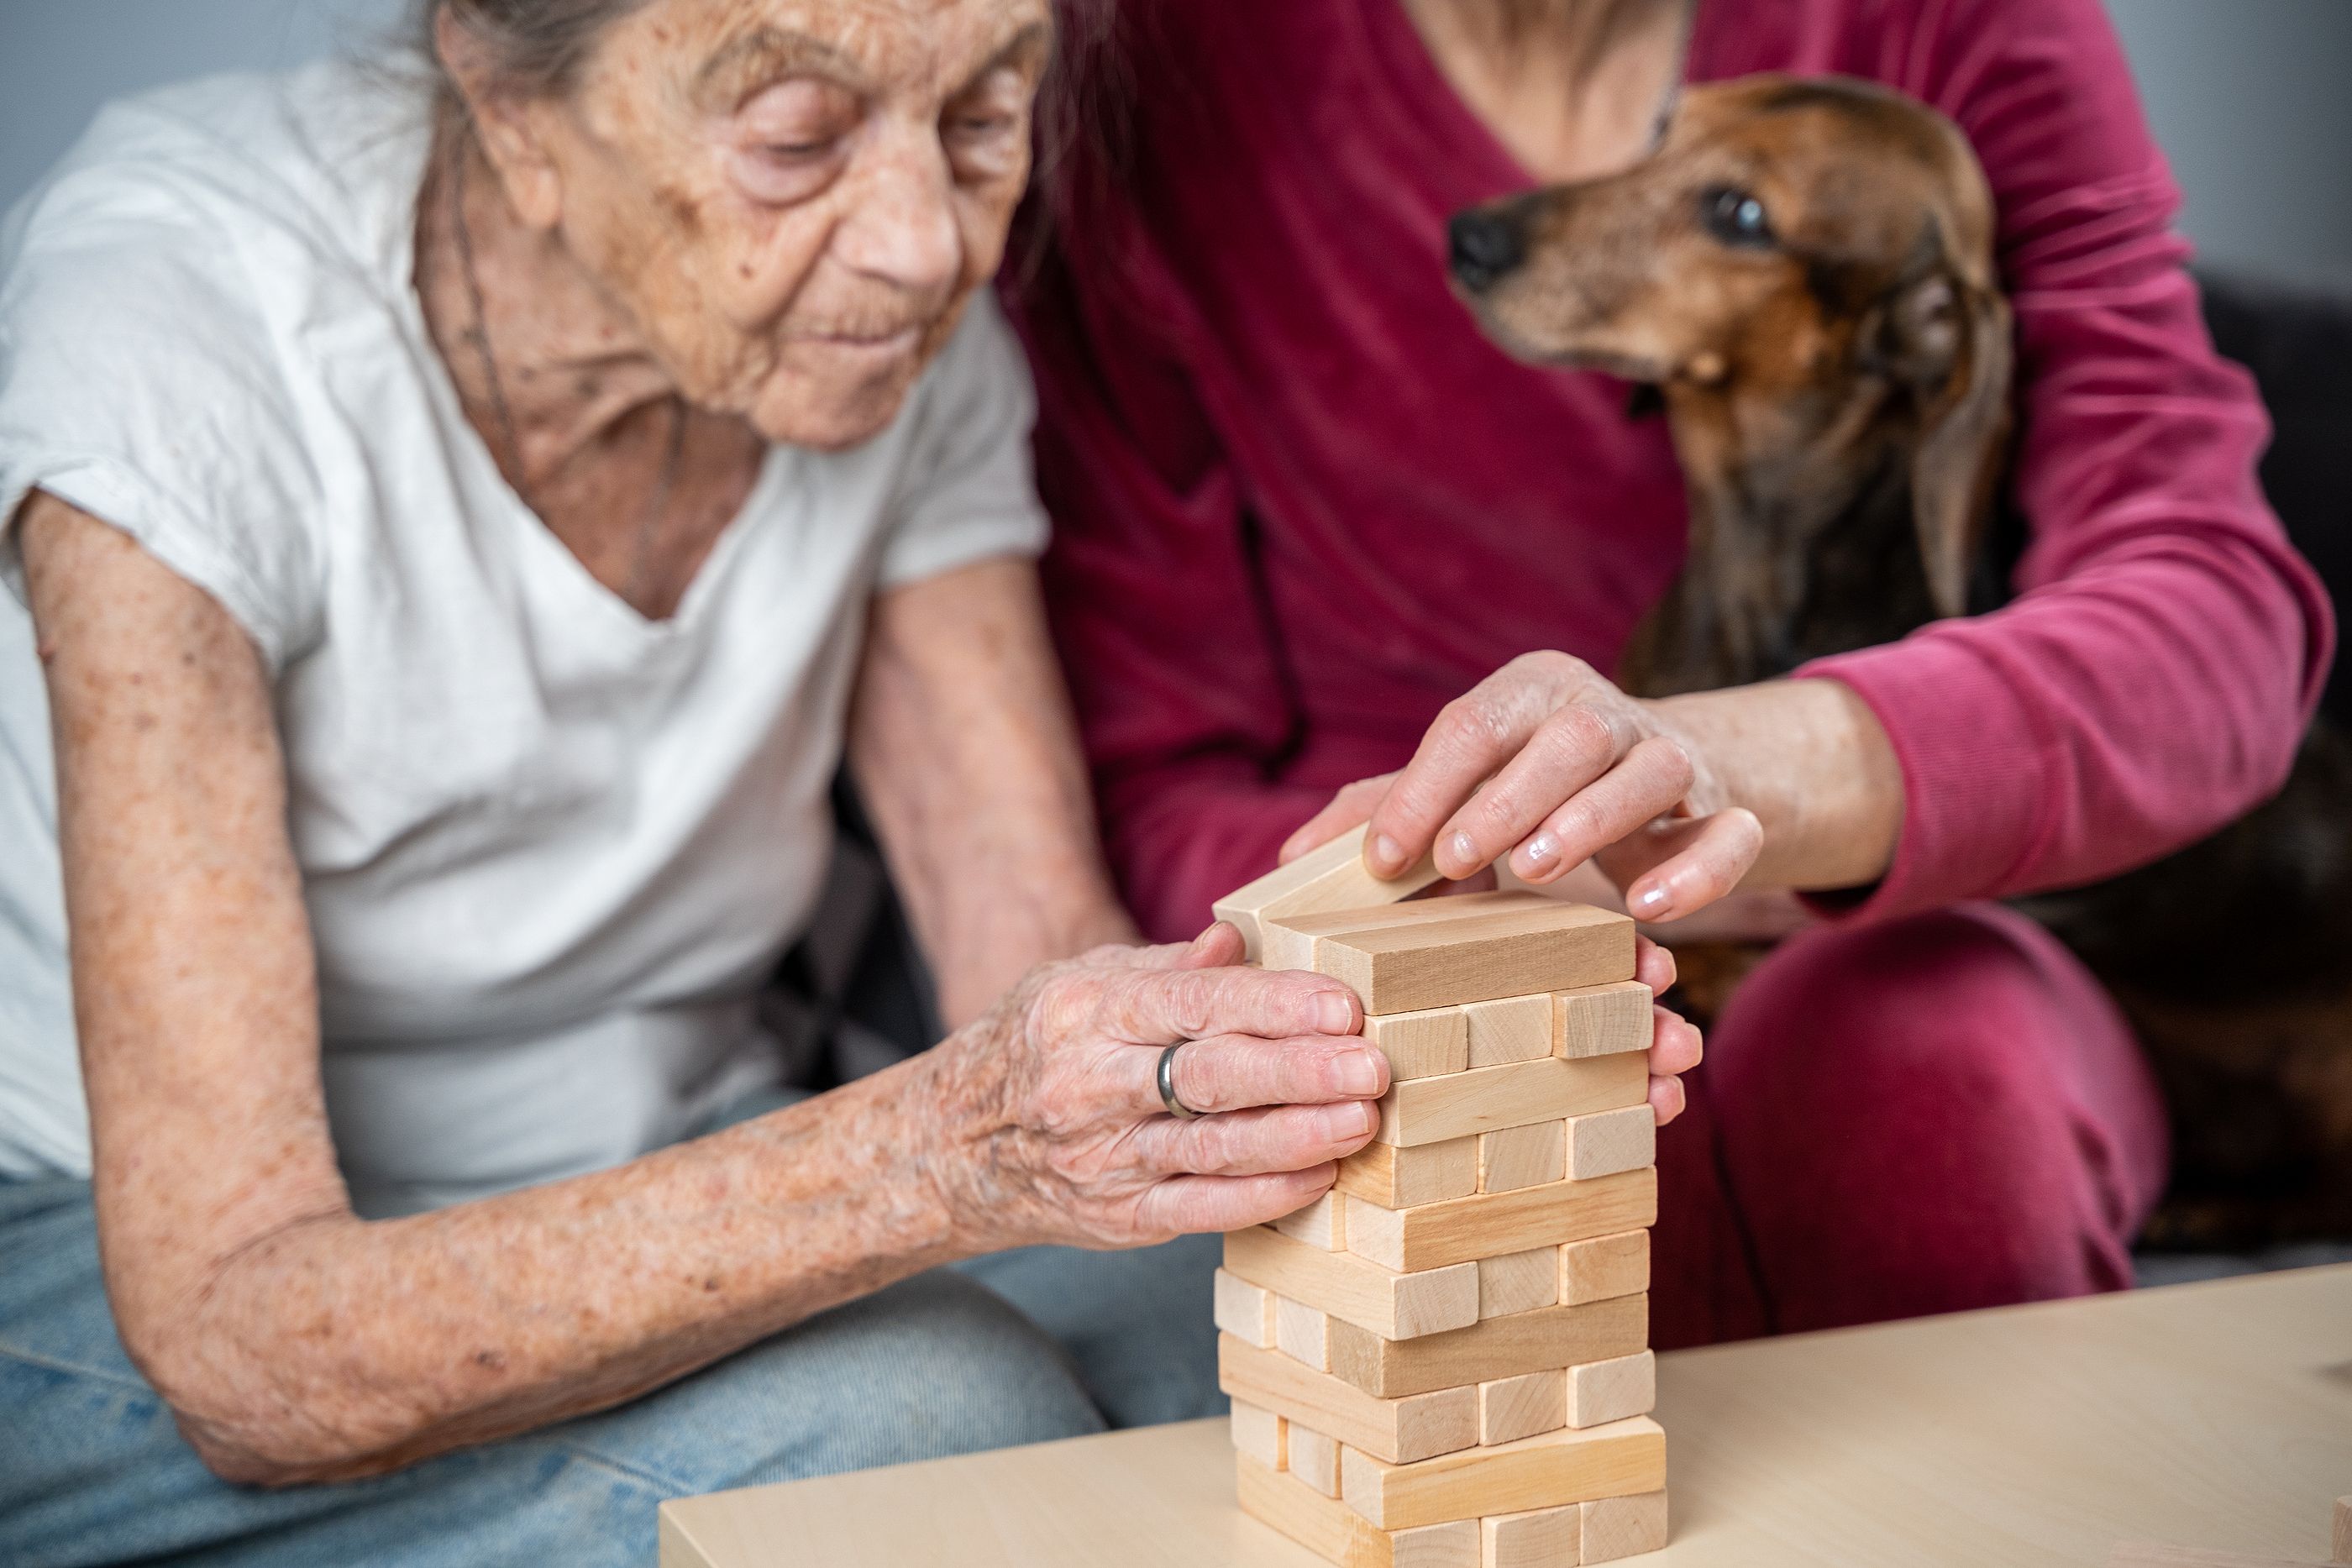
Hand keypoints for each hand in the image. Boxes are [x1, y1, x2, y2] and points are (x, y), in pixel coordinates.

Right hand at [917, 924, 1389, 1250]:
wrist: (951, 1144)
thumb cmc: (1039, 1045)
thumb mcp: (1085, 982)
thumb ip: (1170, 968)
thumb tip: (1243, 937)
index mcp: (1088, 1012)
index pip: (1192, 1005)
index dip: (1272, 1006)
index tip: (1343, 1005)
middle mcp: (1090, 1085)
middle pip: (1208, 1078)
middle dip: (1298, 1072)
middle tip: (1372, 1065)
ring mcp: (1102, 1157)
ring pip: (1212, 1149)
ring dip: (1295, 1137)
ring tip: (1362, 1120)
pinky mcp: (1117, 1215)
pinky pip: (1199, 1209)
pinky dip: (1262, 1196)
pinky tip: (1318, 1177)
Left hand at [1281, 651, 1761, 922]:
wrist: (1669, 788)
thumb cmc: (1533, 789)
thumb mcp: (1460, 792)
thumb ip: (1382, 813)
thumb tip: (1284, 863)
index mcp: (1529, 693)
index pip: (1472, 725)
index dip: (1424, 788)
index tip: (1382, 858)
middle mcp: (1604, 712)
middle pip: (1565, 736)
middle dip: (1507, 797)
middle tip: (1455, 862)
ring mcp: (1674, 758)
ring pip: (1650, 769)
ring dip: (1591, 819)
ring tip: (1536, 871)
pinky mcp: (1727, 812)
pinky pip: (1729, 833)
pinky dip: (1698, 869)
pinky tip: (1649, 910)